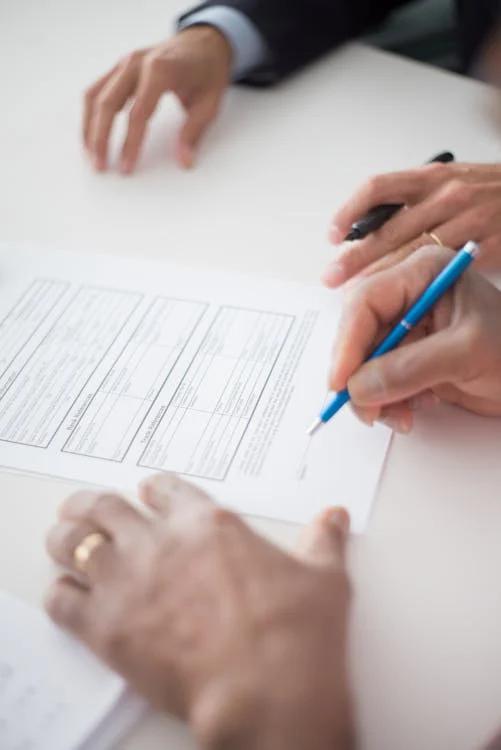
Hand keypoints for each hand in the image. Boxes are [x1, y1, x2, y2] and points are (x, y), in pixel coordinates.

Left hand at [45, 474, 353, 749]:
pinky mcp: (107, 629)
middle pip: (105, 506)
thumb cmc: (298, 634)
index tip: (147, 494)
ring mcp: (129, 582)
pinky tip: (64, 595)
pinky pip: (63, 601)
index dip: (153, 489)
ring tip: (63, 539)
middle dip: (91, 504)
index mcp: (209, 524)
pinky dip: (60, 595)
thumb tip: (334, 517)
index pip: (164, 489)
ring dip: (66, 538)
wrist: (268, 692)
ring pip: (74, 542)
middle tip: (83, 508)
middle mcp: (161, 543)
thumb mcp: (323, 578)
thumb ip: (323, 541)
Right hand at [83, 27, 231, 172]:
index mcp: (162, 69)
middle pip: (108, 103)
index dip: (130, 143)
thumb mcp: (210, 104)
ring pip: (95, 96)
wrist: (204, 41)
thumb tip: (184, 162)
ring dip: (89, 128)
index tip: (126, 167)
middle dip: (101, 138)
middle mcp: (137, 62)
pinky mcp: (119, 67)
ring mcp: (125, 62)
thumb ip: (193, 133)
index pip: (139, 112)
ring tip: (92, 157)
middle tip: (101, 167)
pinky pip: (96, 90)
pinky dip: (91, 115)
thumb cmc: (208, 71)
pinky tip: (92, 136)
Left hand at [323, 162, 500, 286]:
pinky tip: (404, 298)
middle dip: (354, 257)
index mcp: (433, 177)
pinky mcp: (487, 246)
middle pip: (388, 228)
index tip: (332, 235)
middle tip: (332, 277)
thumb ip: (415, 203)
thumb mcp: (453, 184)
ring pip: (411, 253)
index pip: (378, 188)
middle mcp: (446, 195)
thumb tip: (370, 231)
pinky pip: (443, 269)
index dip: (349, 211)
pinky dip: (418, 285)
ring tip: (357, 295)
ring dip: (380, 276)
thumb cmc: (494, 194)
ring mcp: (468, 221)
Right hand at [329, 245, 500, 432]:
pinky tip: (415, 408)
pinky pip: (378, 380)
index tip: (341, 382)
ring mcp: (406, 328)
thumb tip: (358, 387)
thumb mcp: (465, 353)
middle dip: (360, 376)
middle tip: (368, 410)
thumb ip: (409, 368)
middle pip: (358, 334)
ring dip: (374, 396)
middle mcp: (408, 296)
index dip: (347, 343)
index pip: (366, 302)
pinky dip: (388, 401)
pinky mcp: (407, 357)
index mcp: (421, 274)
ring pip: (364, 363)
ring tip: (401, 416)